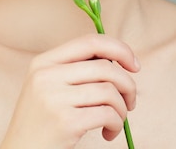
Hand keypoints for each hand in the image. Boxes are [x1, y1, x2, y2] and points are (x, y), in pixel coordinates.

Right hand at [0, 34, 139, 148]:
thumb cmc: (41, 123)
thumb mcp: (48, 87)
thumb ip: (74, 70)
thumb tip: (118, 59)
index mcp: (43, 62)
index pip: (90, 41)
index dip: (119, 49)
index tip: (134, 65)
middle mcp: (46, 75)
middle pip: (105, 67)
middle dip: (128, 84)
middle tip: (130, 102)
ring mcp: (54, 98)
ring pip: (109, 91)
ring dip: (122, 108)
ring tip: (116, 120)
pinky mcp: (65, 121)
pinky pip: (107, 114)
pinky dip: (116, 124)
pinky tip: (108, 133)